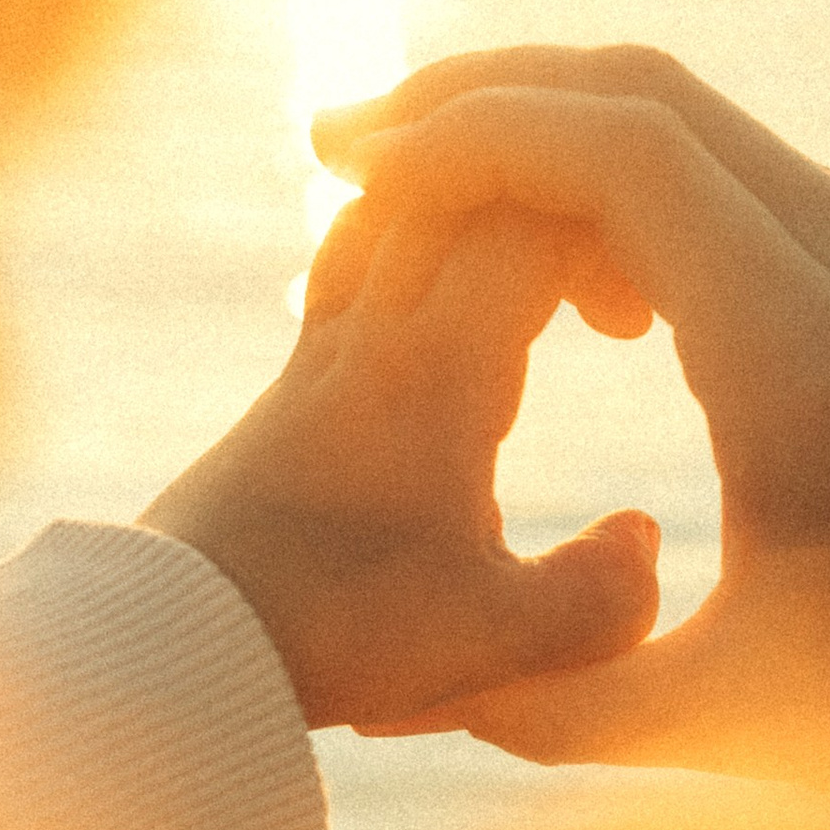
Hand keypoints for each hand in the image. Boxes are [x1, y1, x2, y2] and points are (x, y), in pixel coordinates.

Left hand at [141, 205, 659, 734]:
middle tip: (610, 231)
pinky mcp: (287, 388)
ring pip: (391, 207)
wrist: (171, 648)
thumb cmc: (335, 640)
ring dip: (465, 195)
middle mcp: (372, 331)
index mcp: (438, 369)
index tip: (658, 278)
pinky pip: (353, 261)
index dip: (610, 219)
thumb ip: (603, 598)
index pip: (529, 220)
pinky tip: (439, 280)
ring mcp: (318, 351)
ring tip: (527, 209)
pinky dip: (412, 241)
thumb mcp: (498, 644)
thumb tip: (647, 533)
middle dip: (542, 181)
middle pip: (455, 182)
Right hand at [310, 47, 829, 794]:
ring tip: (476, 247)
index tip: (337, 163)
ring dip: (579, 154)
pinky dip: (671, 205)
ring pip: (719, 134)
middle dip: (484, 101)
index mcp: (811, 355)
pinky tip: (617, 307)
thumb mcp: (744, 733)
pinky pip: (785, 189)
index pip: (608, 147)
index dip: (454, 131)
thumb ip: (562, 703)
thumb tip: (417, 686)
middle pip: (648, 90)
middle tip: (359, 157)